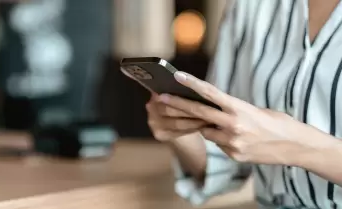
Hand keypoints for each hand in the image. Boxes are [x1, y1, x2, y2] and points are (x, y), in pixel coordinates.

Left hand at [158, 71, 325, 164]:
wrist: (295, 146)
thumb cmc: (276, 122)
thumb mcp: (254, 110)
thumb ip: (230, 110)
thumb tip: (210, 110)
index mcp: (240, 108)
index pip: (210, 93)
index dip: (192, 85)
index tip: (177, 77)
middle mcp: (234, 125)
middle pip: (199, 113)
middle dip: (178, 105)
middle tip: (162, 98)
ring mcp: (232, 142)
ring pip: (207, 132)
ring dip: (209, 127)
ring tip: (228, 125)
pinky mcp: (233, 155)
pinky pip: (218, 144)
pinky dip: (222, 139)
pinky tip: (238, 139)